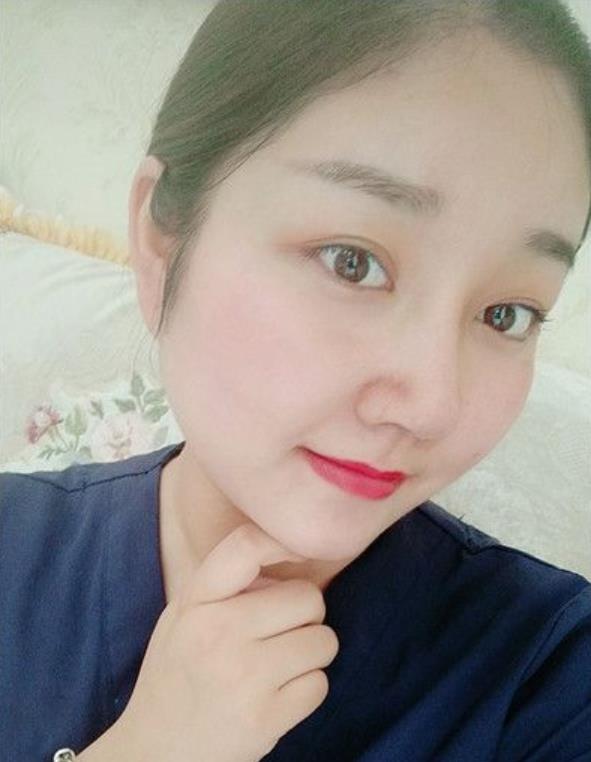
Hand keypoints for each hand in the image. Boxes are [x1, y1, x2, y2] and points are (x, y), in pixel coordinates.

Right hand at [107, 521, 339, 760]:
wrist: (156, 752)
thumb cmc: (179, 671)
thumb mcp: (184, 615)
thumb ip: (228, 583)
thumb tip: (290, 554)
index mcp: (197, 603)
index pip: (246, 547)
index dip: (284, 542)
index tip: (298, 552)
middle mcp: (219, 633)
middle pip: (308, 598)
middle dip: (305, 613)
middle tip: (282, 630)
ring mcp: (244, 677)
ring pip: (323, 641)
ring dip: (311, 652)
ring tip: (280, 663)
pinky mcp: (265, 719)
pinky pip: (319, 684)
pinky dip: (307, 689)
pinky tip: (278, 694)